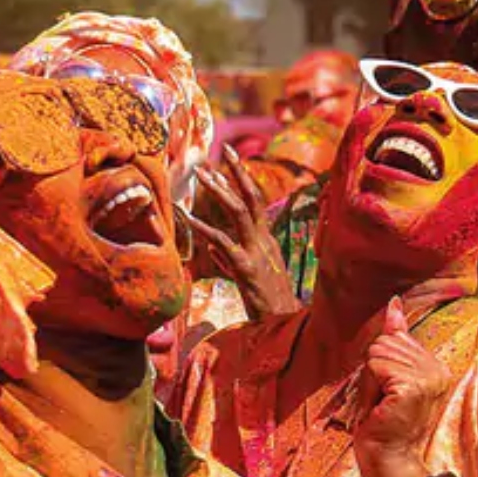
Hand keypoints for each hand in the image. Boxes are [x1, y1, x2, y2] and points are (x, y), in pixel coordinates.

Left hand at [187, 145, 302, 318]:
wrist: (287, 326)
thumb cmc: (269, 304)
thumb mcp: (250, 277)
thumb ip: (230, 259)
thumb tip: (213, 247)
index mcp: (266, 241)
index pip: (256, 201)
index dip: (244, 178)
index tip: (231, 158)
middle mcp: (264, 241)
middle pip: (252, 198)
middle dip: (237, 173)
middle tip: (223, 150)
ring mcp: (257, 253)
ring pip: (239, 213)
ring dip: (220, 191)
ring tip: (203, 174)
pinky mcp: (247, 269)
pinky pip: (225, 243)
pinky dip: (205, 229)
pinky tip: (190, 219)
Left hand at [353, 297, 452, 476]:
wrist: (387, 457)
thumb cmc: (384, 420)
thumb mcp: (389, 374)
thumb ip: (395, 338)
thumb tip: (394, 303)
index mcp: (436, 365)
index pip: (394, 338)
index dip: (380, 365)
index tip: (390, 393)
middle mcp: (438, 369)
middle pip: (384, 342)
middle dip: (373, 371)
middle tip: (383, 401)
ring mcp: (429, 378)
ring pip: (378, 353)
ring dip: (370, 380)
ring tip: (382, 404)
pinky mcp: (413, 387)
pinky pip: (376, 366)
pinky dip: (370, 387)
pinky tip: (381, 407)